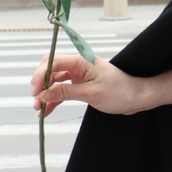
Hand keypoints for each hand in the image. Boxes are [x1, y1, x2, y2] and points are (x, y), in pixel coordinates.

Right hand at [31, 52, 145, 116]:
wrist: (136, 98)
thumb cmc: (119, 92)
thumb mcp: (90, 93)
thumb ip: (65, 92)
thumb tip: (43, 94)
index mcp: (81, 60)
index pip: (53, 62)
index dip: (40, 75)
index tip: (35, 91)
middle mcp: (78, 65)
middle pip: (51, 69)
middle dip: (40, 84)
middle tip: (35, 100)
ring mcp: (79, 74)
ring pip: (55, 81)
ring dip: (46, 94)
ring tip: (39, 108)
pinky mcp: (80, 84)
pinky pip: (62, 90)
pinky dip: (54, 99)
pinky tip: (47, 110)